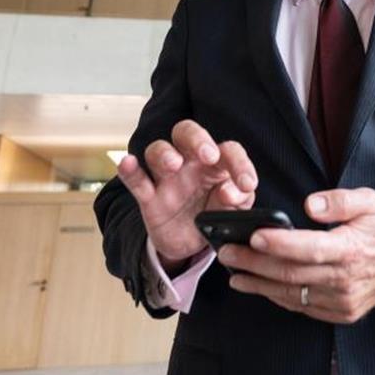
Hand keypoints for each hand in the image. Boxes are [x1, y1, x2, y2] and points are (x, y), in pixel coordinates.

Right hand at [116, 119, 256, 267]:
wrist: (190, 242)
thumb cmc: (214, 213)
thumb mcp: (234, 209)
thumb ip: (239, 199)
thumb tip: (231, 192)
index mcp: (215, 162)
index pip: (228, 150)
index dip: (240, 163)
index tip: (247, 184)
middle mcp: (189, 162)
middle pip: (186, 132)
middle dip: (198, 139)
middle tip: (209, 156)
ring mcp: (166, 177)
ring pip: (158, 150)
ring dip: (165, 153)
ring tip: (174, 165)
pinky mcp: (148, 196)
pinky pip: (136, 179)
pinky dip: (130, 169)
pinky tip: (128, 162)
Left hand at [218, 187, 374, 323]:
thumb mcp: (370, 201)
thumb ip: (339, 200)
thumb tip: (310, 204)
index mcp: (351, 249)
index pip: (309, 248)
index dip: (279, 244)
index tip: (253, 236)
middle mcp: (345, 279)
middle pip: (292, 274)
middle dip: (255, 264)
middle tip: (227, 253)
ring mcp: (343, 300)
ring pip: (293, 295)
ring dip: (259, 285)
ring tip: (234, 273)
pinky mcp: (341, 313)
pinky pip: (303, 307)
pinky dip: (279, 297)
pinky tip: (260, 286)